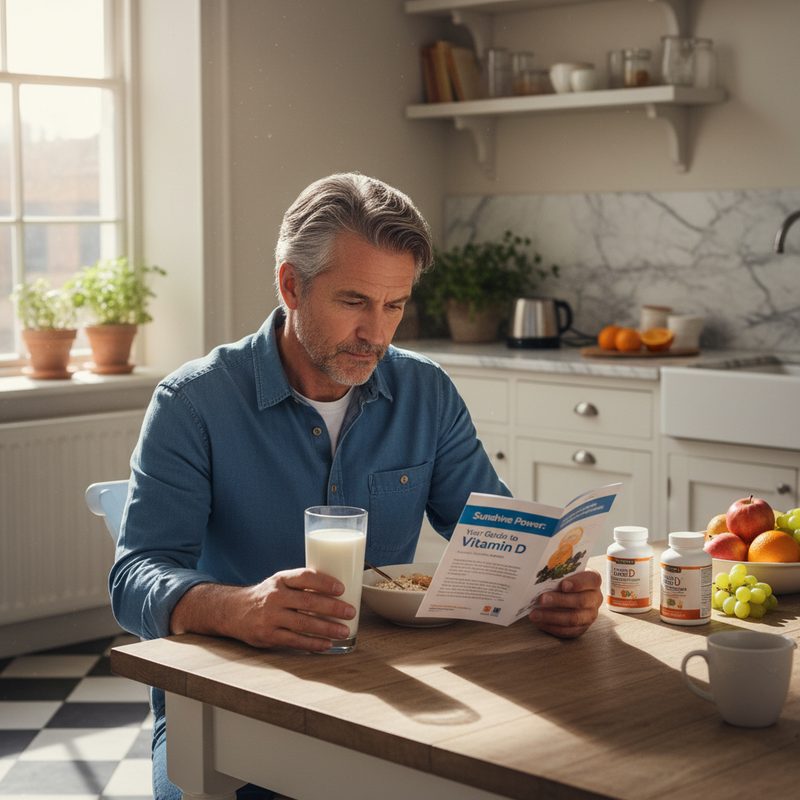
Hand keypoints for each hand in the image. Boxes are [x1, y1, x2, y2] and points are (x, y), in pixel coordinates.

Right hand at [170, 568, 355, 651]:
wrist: (234, 611)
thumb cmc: (267, 595)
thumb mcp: (280, 582)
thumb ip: (302, 585)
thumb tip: (338, 588)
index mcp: (281, 579)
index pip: (305, 577)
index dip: (324, 582)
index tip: (342, 588)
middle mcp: (275, 596)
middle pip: (308, 602)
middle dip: (333, 608)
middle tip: (350, 612)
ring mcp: (271, 617)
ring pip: (303, 624)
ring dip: (327, 628)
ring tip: (344, 631)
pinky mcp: (268, 636)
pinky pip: (294, 641)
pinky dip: (313, 644)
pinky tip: (327, 644)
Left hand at [528, 568, 602, 638]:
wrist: (568, 592)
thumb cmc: (564, 579)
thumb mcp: (564, 572)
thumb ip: (558, 573)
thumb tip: (541, 577)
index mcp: (593, 581)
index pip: (591, 580)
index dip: (578, 583)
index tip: (563, 584)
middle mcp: (595, 598)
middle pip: (581, 601)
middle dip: (560, 600)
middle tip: (542, 599)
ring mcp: (590, 615)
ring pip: (574, 619)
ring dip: (552, 616)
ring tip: (535, 614)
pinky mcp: (582, 628)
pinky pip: (568, 631)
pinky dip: (552, 626)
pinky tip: (539, 621)